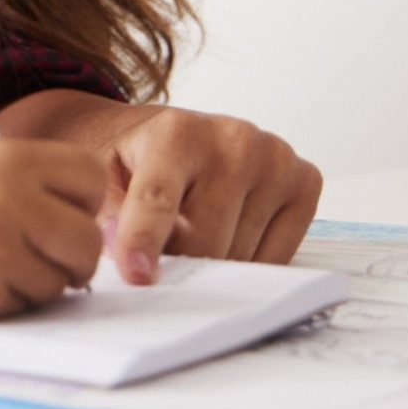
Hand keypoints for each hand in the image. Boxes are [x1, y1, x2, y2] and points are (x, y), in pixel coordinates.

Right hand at [0, 139, 106, 320]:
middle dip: (67, 259)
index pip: (90, 179)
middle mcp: (10, 193)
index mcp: (7, 155)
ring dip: (33, 285)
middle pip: (87, 240)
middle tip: (29, 258)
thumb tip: (83, 222)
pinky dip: (3, 303)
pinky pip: (25, 305)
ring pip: (60, 280)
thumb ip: (24, 184)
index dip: (79, 205)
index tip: (53, 217)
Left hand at [90, 103, 321, 283]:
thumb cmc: (135, 160)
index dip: (144, 241)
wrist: (174, 135)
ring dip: (213, 261)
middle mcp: (233, 139)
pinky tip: (229, 232)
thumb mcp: (102, 178)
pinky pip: (277, 256)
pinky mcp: (304, 181)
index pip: (158, 199)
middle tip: (161, 250)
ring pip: (241, 255)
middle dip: (177, 261)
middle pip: (203, 241)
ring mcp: (275, 159)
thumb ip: (108, 218)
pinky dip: (249, 260)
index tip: (137, 276)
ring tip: (195, 229)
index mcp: (175, 132)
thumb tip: (129, 260)